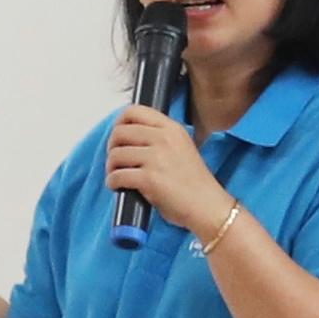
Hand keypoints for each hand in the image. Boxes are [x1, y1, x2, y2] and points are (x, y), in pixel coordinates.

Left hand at [104, 107, 236, 243]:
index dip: (119, 123)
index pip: (134, 111)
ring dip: (111, 167)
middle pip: (120, 132)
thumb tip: (129, 138)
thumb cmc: (194, 182)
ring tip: (116, 175)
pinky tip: (118, 187)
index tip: (118, 137)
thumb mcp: (181, 147)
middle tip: (115, 160)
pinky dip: (112, 182)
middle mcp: (163, 139)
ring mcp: (156, 158)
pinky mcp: (149, 179)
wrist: (207, 206)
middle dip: (111, 147)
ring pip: (116, 154)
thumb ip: (160, 139)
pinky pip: (117, 176)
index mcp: (172, 128)